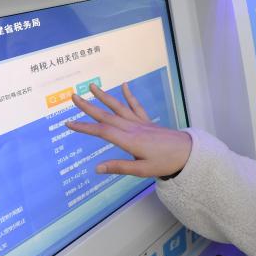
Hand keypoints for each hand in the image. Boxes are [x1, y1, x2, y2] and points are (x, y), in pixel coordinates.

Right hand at [65, 83, 190, 177]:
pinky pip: (136, 106)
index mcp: (129, 140)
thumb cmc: (165, 164)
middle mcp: (132, 128)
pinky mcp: (147, 122)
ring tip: (92, 86)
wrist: (187, 153)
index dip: (84, 128)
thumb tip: (97, 168)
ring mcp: (140, 123)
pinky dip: (129, 95)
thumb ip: (119, 167)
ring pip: (119, 107)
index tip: (69, 123)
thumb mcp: (141, 170)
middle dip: (88, 107)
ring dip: (104, 96)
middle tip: (73, 97)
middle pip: (106, 116)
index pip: (102, 132)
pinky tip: (124, 85)